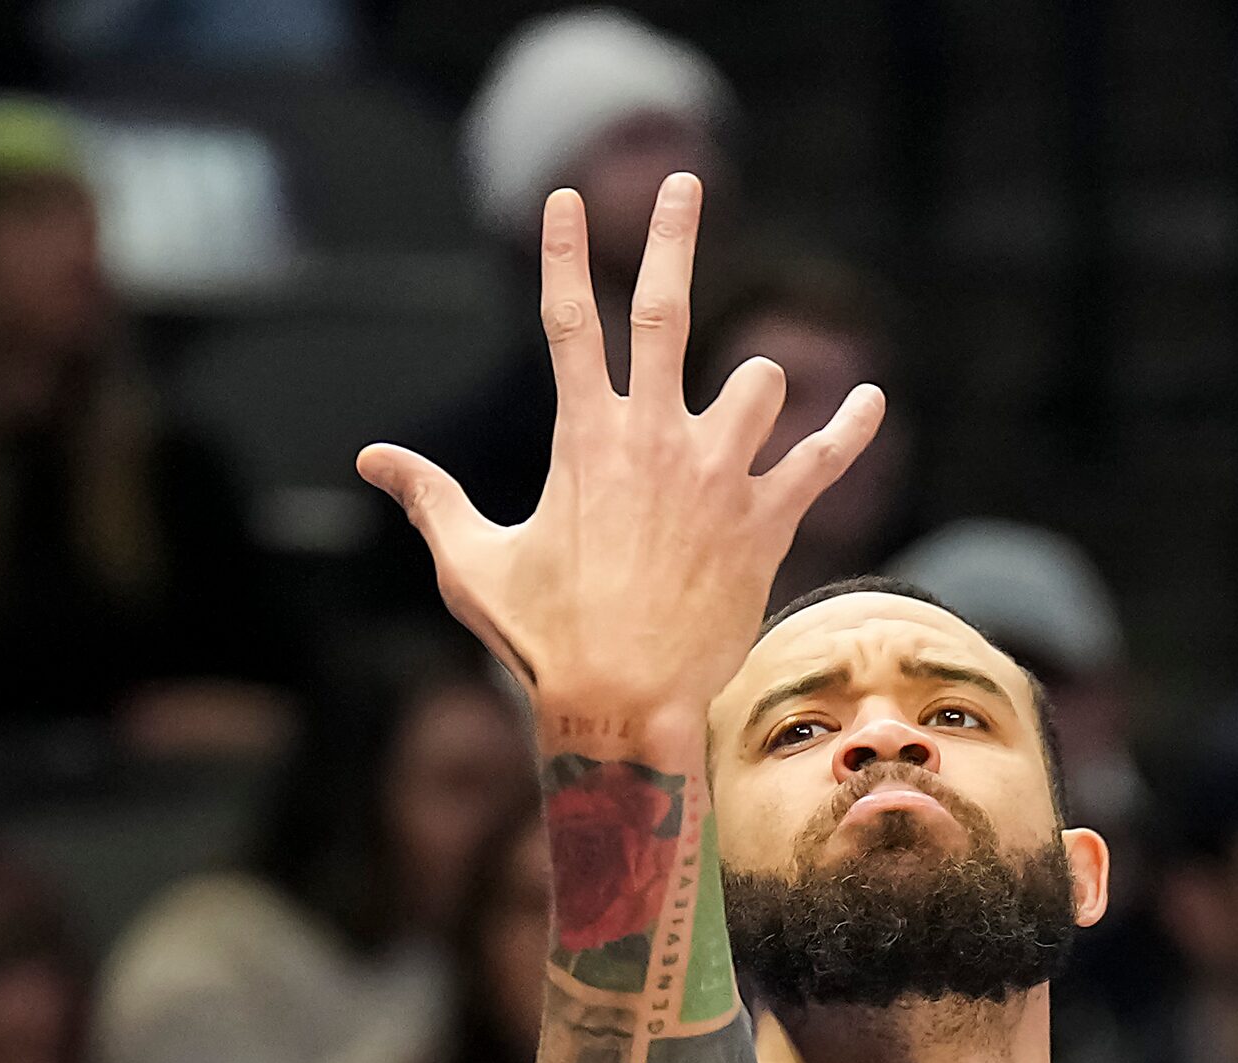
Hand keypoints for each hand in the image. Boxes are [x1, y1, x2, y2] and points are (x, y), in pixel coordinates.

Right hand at [357, 176, 884, 743]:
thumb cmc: (540, 638)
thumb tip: (368, 460)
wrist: (621, 703)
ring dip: (749, 389)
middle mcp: (654, 439)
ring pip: (755, 382)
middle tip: (685, 183)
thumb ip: (429, 497)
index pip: (567, 324)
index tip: (562, 201)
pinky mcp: (765, 520)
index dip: (562, 256)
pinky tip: (869, 401)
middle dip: (672, 238)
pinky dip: (848, 429)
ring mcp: (716, 475)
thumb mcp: (470, 563)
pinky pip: (821, 458)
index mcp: (583, 440)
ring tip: (736, 413)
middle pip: (664, 310)